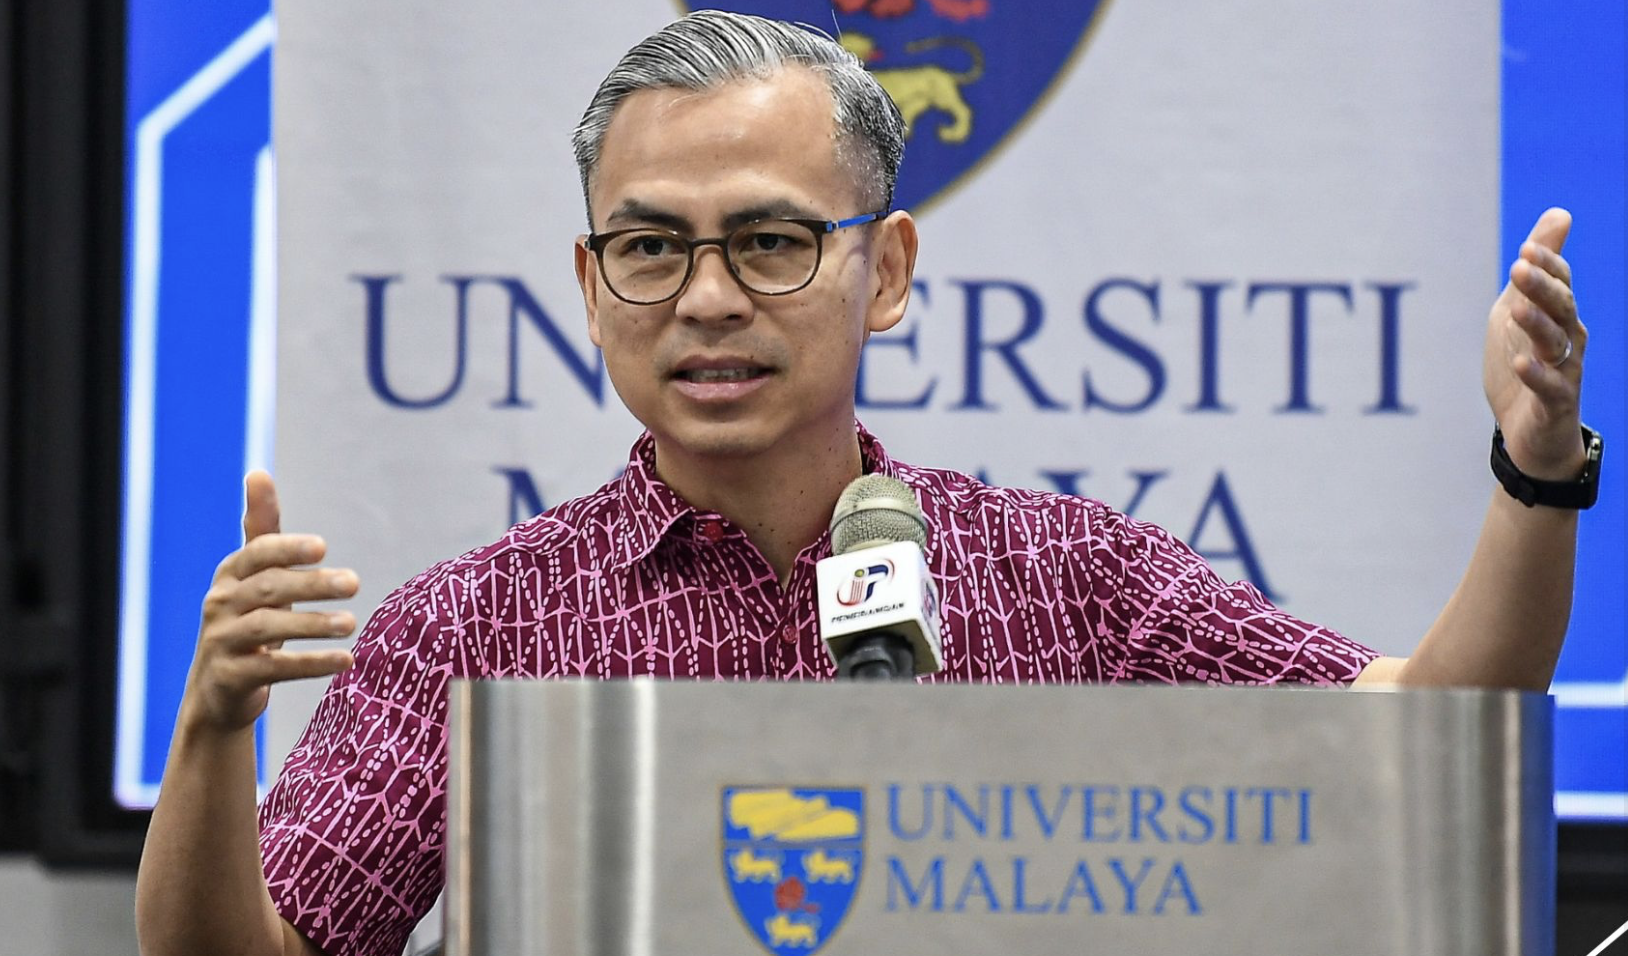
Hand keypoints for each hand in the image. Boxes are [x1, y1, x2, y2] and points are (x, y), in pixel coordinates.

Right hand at [181, 471, 357, 733]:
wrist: (218, 691)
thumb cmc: (247, 621)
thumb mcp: (255, 576)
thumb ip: (263, 530)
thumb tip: (258, 472)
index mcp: (230, 575)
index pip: (257, 553)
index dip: (287, 548)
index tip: (323, 546)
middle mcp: (220, 604)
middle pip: (268, 588)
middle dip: (312, 584)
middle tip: (355, 582)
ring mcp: (222, 642)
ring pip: (268, 627)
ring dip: (312, 624)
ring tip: (352, 624)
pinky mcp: (231, 677)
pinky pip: (273, 669)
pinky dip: (310, 664)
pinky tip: (345, 661)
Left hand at [1483, 207, 1587, 480]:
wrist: (1532, 432)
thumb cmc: (1526, 363)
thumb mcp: (1521, 309)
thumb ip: (1537, 270)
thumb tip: (1559, 214)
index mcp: (1558, 316)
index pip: (1559, 284)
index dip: (1546, 266)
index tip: (1526, 249)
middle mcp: (1568, 340)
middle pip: (1560, 308)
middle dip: (1542, 287)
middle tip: (1519, 267)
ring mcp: (1563, 371)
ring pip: (1556, 343)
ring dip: (1537, 324)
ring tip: (1516, 308)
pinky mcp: (1553, 403)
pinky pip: (1548, 387)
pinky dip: (1535, 375)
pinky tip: (1519, 364)